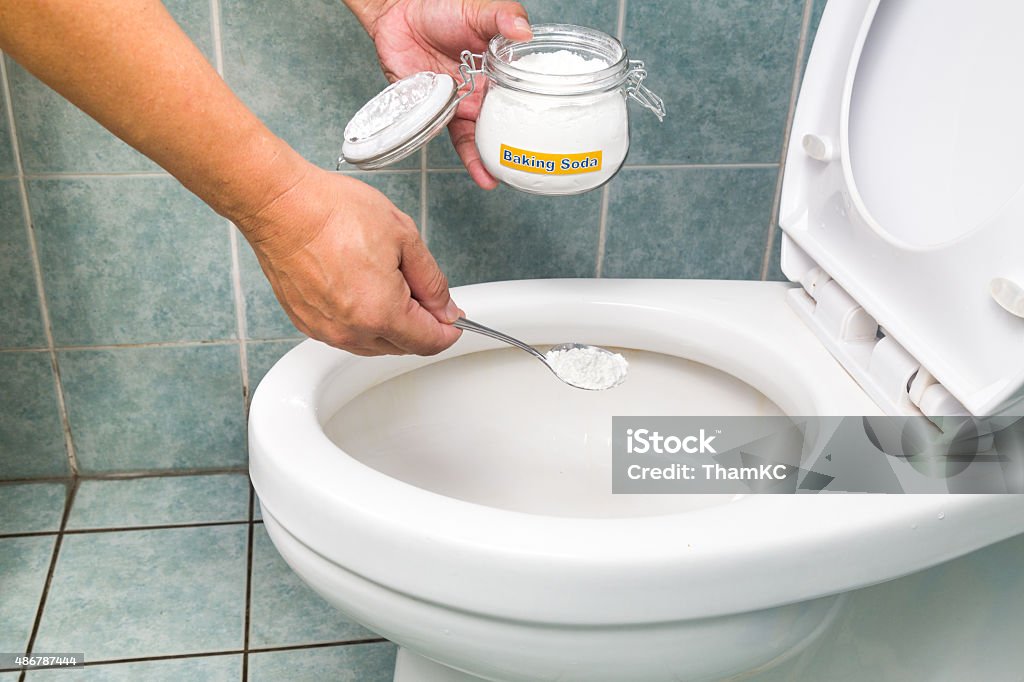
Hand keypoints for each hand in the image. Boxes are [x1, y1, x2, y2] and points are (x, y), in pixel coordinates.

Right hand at [238, 165, 462, 355]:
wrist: (280, 205)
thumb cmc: (332, 212)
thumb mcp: (404, 237)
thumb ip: (432, 280)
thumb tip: (445, 307)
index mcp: (381, 312)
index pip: (428, 342)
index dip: (448, 332)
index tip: (454, 322)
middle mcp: (350, 330)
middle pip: (402, 346)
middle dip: (420, 326)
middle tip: (423, 292)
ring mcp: (325, 329)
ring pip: (373, 343)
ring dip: (390, 325)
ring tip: (388, 282)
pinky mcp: (306, 322)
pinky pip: (345, 334)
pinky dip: (362, 320)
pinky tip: (362, 289)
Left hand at [360, 0, 531, 188]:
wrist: (398, 16)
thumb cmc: (439, 9)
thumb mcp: (480, 10)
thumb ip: (503, 18)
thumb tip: (525, 32)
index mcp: (502, 68)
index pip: (527, 93)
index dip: (541, 110)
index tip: (558, 128)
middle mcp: (486, 90)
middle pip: (508, 122)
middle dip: (522, 145)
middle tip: (540, 164)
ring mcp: (464, 104)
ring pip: (484, 137)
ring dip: (495, 160)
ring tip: (507, 179)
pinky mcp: (442, 113)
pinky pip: (458, 139)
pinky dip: (471, 158)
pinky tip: (482, 175)